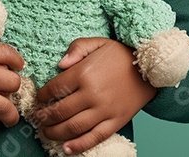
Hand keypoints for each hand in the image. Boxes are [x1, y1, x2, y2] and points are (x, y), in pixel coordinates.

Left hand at [32, 37, 156, 154]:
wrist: (150, 68)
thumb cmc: (121, 54)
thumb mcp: (97, 42)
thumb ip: (76, 49)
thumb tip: (60, 64)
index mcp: (84, 73)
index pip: (55, 88)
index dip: (43, 96)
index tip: (39, 99)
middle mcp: (92, 94)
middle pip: (60, 111)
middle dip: (45, 117)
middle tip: (38, 119)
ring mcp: (104, 110)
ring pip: (74, 127)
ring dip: (56, 132)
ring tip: (47, 132)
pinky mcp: (116, 121)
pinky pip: (94, 137)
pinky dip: (79, 145)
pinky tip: (67, 148)